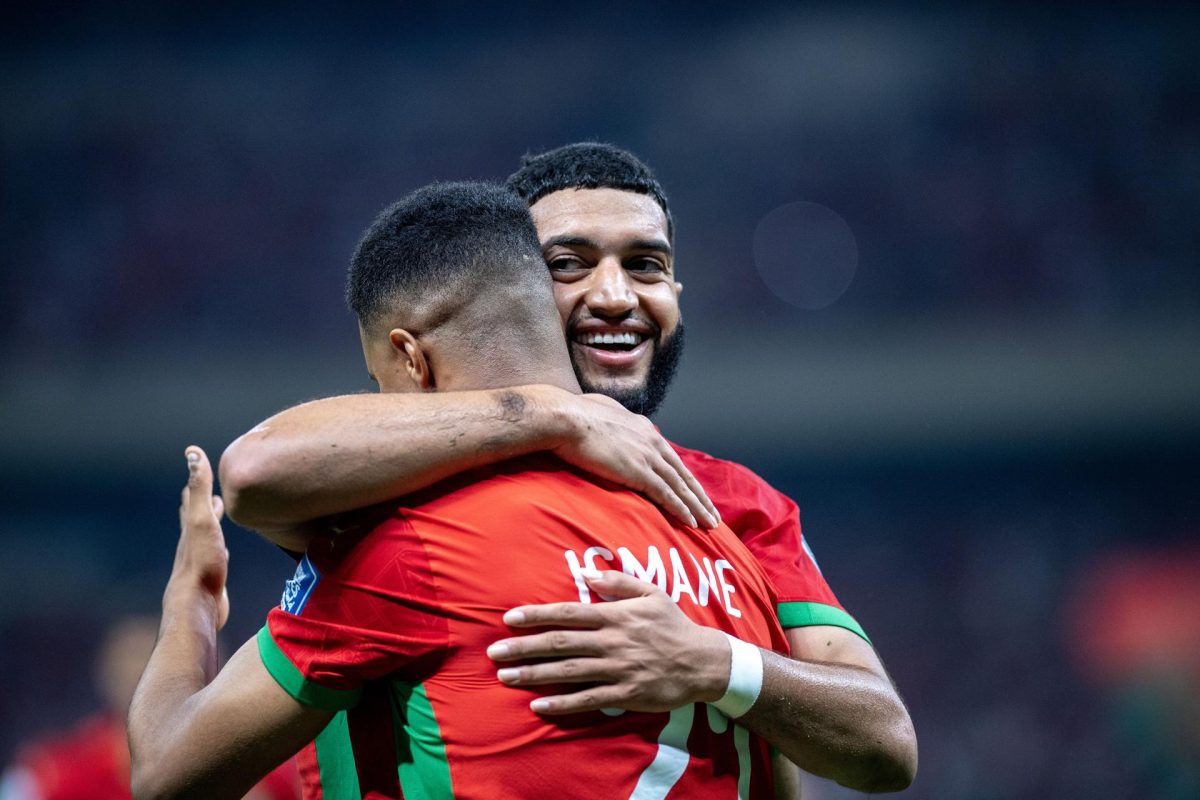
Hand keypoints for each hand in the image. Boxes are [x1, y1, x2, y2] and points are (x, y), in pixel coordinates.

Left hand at [170, 446, 229, 629]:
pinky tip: (222, 554)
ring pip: (205, 537)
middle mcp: (192, 542)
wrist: (198, 607)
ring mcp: (200, 561)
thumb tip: (192, 452)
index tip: (198, 462)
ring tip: (218, 516)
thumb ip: (200, 489)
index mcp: (191, 527)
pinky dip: (219, 548)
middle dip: (202, 501)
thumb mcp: (202, 520)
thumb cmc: (201, 563)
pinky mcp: (209, 580)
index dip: (195, 480)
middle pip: (195, 516)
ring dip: (211, 524)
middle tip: (210, 488)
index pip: (191, 498)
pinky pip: (215, 557)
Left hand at [486, 570, 729, 713]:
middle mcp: (612, 641)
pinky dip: (562, 703)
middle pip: (561, 643)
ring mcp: (617, 669)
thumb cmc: (673, 625)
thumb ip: (618, 581)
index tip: (509, 618)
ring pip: (569, 672)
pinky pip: (588, 699)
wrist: (702, 662)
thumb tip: (587, 571)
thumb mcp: (651, 592)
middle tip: (494, 651)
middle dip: (525, 647)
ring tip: (506, 676)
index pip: (568, 613)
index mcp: (615, 615)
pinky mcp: (625, 695)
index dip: (537, 615)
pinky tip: (538, 705)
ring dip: (535, 675)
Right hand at [553, 393, 719, 528]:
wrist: (566, 418)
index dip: (686, 478)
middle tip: (713, 515)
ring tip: (709, 524)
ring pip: (680, 487)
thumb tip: (608, 420)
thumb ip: (612, 421)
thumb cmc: (574, 415)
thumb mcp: (601, 413)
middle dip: (700, 497)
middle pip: (683, 474)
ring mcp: (647, 457)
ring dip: (697, 507)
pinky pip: (666, 495)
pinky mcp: (638, 471)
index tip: (696, 493)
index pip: (672, 459)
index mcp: (644, 430)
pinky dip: (681, 510)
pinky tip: (691, 522)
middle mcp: (652, 442)